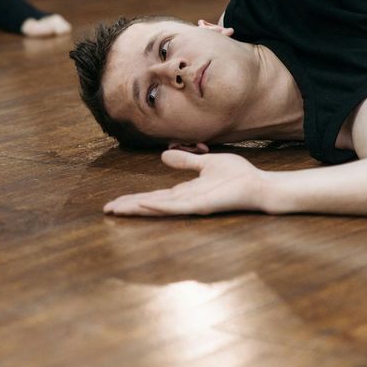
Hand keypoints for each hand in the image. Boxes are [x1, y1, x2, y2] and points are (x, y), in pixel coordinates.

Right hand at [104, 150, 269, 215]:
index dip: (134, 198)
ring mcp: (191, 205)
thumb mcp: (206, 163)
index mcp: (185, 192)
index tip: (116, 201)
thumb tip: (163, 155)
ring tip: (117, 210)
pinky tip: (143, 205)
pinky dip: (158, 207)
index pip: (153, 196)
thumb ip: (185, 161)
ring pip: (157, 208)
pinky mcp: (201, 206)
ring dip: (136, 209)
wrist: (259, 186)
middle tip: (107, 210)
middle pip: (150, 204)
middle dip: (128, 206)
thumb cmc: (238, 176)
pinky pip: (176, 207)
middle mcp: (184, 201)